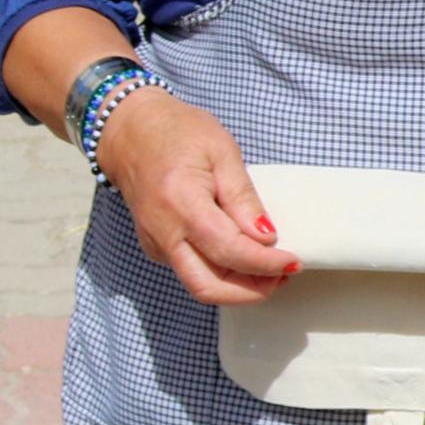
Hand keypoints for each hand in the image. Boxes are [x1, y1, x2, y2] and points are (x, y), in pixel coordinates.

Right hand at [97, 88, 297, 306]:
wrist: (131, 132)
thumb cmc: (179, 133)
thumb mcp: (222, 151)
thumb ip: (243, 197)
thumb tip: (266, 237)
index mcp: (181, 203)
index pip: (228, 251)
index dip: (265, 264)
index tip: (294, 261)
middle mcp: (163, 231)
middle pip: (208, 287)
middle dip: (251, 291)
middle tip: (284, 274)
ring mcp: (155, 243)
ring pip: (199, 284)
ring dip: (238, 287)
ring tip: (271, 270)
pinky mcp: (156, 247)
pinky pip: (192, 271)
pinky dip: (223, 273)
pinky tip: (246, 257)